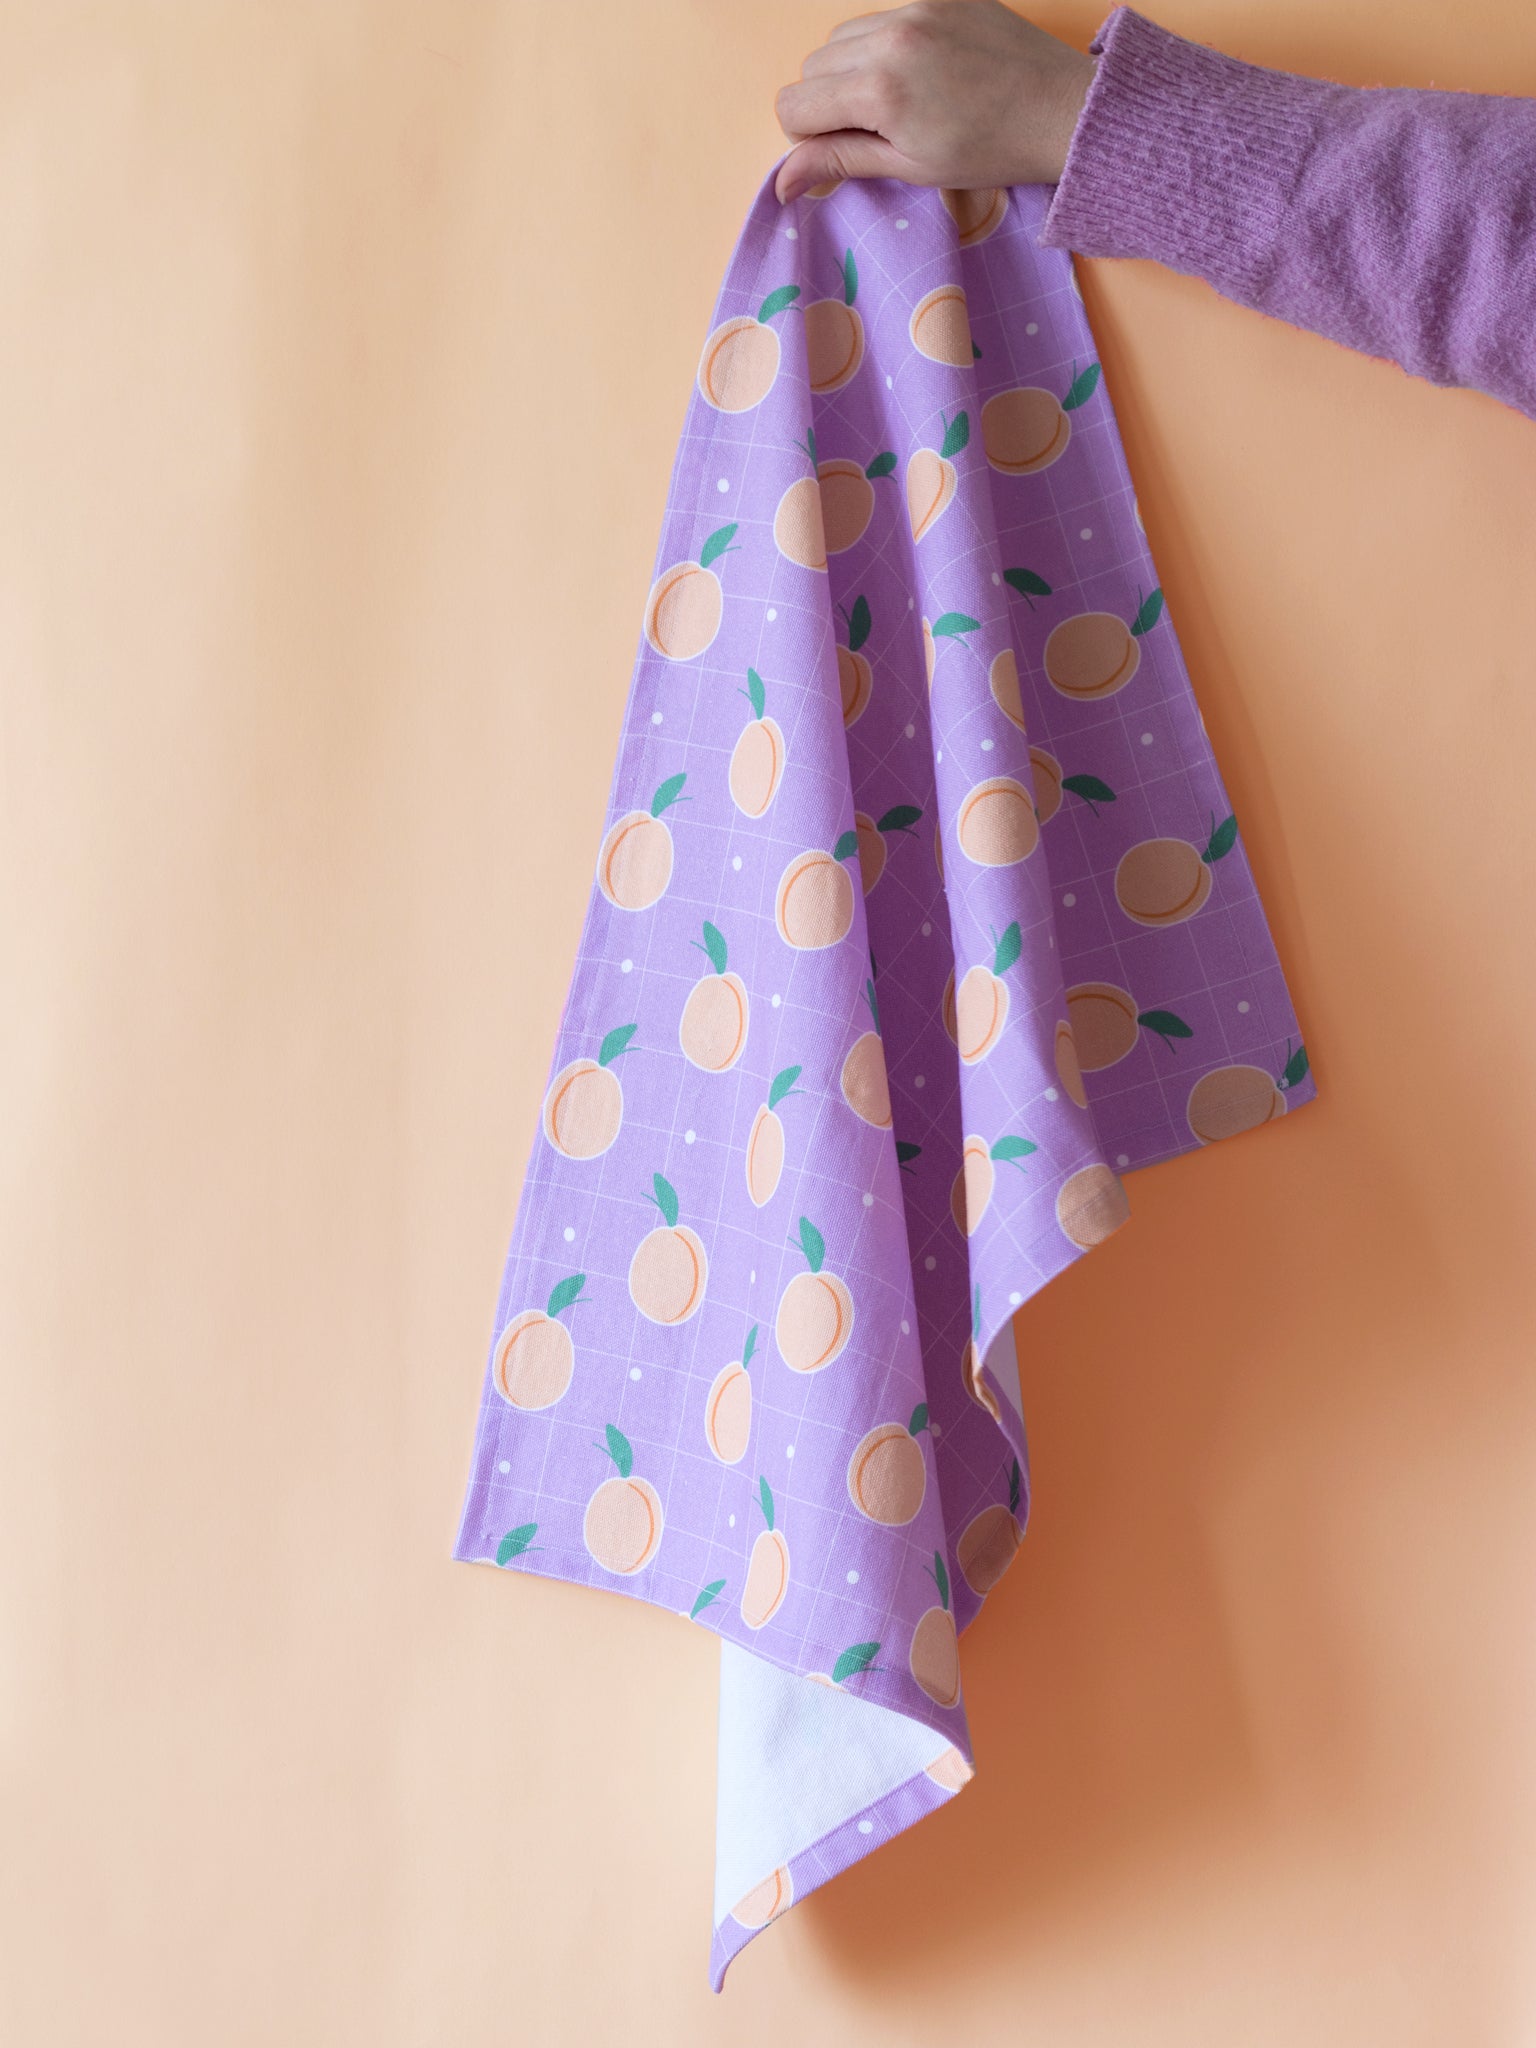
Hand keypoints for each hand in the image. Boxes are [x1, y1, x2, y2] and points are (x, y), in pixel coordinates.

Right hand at [773, 1, 1096, 203]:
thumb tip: (781, 183)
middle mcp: (890, 38)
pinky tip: (923, 69)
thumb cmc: (990, 150)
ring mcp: (915, 8)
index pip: (794, 103)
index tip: (842, 148)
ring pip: (841, 37)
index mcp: (880, 90)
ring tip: (900, 97)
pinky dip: (885, 43)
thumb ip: (839, 162)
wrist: (1060, 110)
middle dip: (828, 101)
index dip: (808, 136)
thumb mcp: (909, 167)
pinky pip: (881, 15)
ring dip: (852, 69)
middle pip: (812, 67)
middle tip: (874, 127)